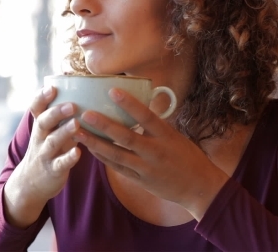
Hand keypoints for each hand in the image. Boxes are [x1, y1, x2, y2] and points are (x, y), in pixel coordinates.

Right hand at [3, 85, 81, 227]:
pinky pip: (60, 164)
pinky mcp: (53, 170)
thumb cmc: (48, 149)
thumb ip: (61, 114)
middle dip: (56, 112)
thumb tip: (77, 85)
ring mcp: (45, 154)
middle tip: (72, 104)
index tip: (51, 87)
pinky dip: (69, 158)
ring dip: (64, 132)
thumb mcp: (49, 131)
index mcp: (41, 125)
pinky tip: (78, 152)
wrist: (31, 183)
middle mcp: (40, 138)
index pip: (36, 108)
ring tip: (77, 123)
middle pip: (44, 122)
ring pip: (52, 141)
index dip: (41, 97)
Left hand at [73, 88, 228, 219]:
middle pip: (126, 137)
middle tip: (86, 114)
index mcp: (166, 136)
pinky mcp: (140, 180)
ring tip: (78, 133)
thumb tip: (139, 104)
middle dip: (104, 126)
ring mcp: (146, 168)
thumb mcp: (175, 136)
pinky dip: (103, 158)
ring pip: (116, 155)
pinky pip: (117, 168)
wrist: (199, 188)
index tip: (113, 90)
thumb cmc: (188, 157)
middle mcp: (155, 151)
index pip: (147, 116)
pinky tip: (90, 149)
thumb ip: (156, 124)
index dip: (130, 103)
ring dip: (95, 144)